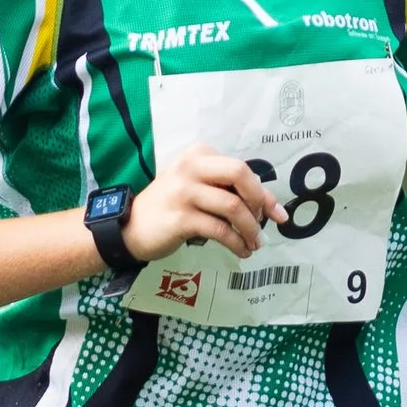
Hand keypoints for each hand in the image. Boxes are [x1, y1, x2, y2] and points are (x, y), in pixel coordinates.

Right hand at [121, 144, 283, 265]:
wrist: (129, 227)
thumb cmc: (169, 207)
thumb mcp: (197, 189)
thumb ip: (228, 190)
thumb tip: (270, 206)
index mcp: (198, 155)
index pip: (241, 169)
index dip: (263, 193)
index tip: (277, 214)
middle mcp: (191, 167)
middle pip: (240, 175)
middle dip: (259, 202)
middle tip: (262, 224)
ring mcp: (184, 191)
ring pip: (233, 207)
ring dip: (250, 229)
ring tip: (253, 244)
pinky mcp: (181, 218)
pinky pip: (220, 230)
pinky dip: (236, 243)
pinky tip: (240, 251)